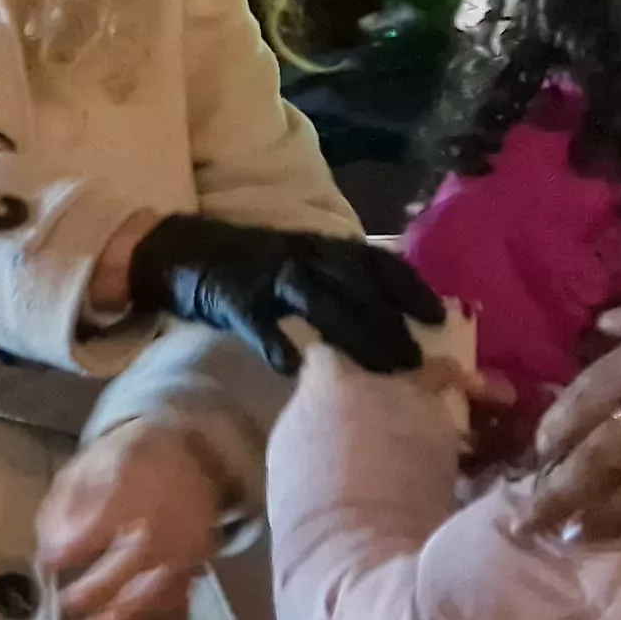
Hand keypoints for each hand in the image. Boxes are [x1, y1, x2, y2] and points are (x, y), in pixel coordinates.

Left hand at [35, 419, 229, 619]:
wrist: (194, 452)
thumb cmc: (129, 458)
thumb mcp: (88, 464)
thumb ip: (64, 505)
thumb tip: (48, 548)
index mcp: (130, 487)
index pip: (96, 525)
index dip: (70, 550)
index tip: (47, 565)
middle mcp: (162, 519)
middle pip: (128, 565)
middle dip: (94, 590)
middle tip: (65, 603)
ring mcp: (185, 542)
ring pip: (155, 587)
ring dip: (124, 612)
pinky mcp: (200, 558)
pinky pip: (176, 591)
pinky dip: (153, 610)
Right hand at [126, 214, 442, 373]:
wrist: (182, 253)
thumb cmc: (254, 266)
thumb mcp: (302, 265)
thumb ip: (341, 289)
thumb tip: (395, 329)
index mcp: (322, 247)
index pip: (376, 261)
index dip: (409, 288)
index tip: (437, 319)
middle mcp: (301, 255)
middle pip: (354, 284)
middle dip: (387, 321)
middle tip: (413, 363)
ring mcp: (266, 275)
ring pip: (317, 300)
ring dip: (351, 334)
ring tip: (377, 372)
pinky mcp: (233, 298)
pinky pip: (258, 321)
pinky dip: (277, 343)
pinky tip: (293, 368)